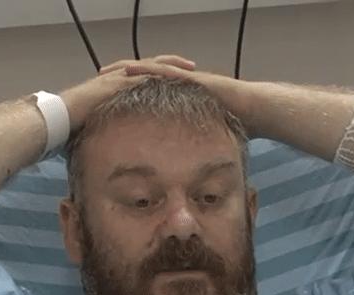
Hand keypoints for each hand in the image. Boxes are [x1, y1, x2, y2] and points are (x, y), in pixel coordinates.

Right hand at [59, 55, 196, 131]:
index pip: (143, 75)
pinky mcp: (113, 84)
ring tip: (189, 68)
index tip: (181, 78)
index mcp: (115, 85)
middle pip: (150, 65)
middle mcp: (117, 77)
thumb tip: (121, 143)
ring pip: (148, 66)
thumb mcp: (100, 124)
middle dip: (172, 65)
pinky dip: (156, 74)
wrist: (58, 119)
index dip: (162, 75)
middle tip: (192, 67)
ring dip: (169, 66)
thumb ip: (113, 127)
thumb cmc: (74, 125)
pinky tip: (172, 76)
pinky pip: (139, 76)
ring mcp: (115, 79)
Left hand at [99, 57, 254, 137]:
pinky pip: (167, 72)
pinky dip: (149, 70)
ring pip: (152, 69)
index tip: (105, 96)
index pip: (146, 91)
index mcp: (178, 96)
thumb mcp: (201, 135)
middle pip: (144, 76)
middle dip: (120, 77)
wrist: (255, 111)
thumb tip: (178, 167)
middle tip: (97, 78)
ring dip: (128, 69)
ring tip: (107, 71)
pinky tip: (132, 71)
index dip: (125, 92)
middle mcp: (180, 84)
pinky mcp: (194, 78)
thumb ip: (187, 145)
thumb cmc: (232, 124)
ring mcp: (187, 78)